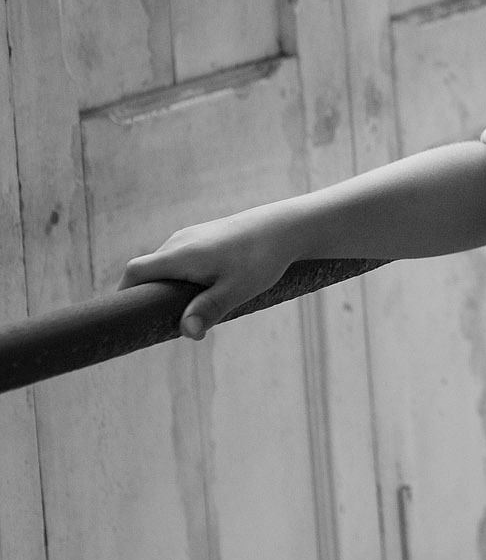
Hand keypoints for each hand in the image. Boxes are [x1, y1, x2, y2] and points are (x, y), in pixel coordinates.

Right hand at [119, 206, 299, 339]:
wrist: (286, 227)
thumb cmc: (261, 258)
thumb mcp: (237, 288)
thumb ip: (210, 308)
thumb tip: (187, 333)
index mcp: (180, 254)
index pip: (134, 272)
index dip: (124, 295)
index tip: (128, 319)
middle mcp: (179, 242)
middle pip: (147, 272)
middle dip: (150, 298)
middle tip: (165, 322)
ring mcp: (191, 237)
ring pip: (166, 266)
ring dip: (169, 288)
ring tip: (189, 310)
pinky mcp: (203, 237)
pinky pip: (180, 260)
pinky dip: (182, 277)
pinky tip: (204, 291)